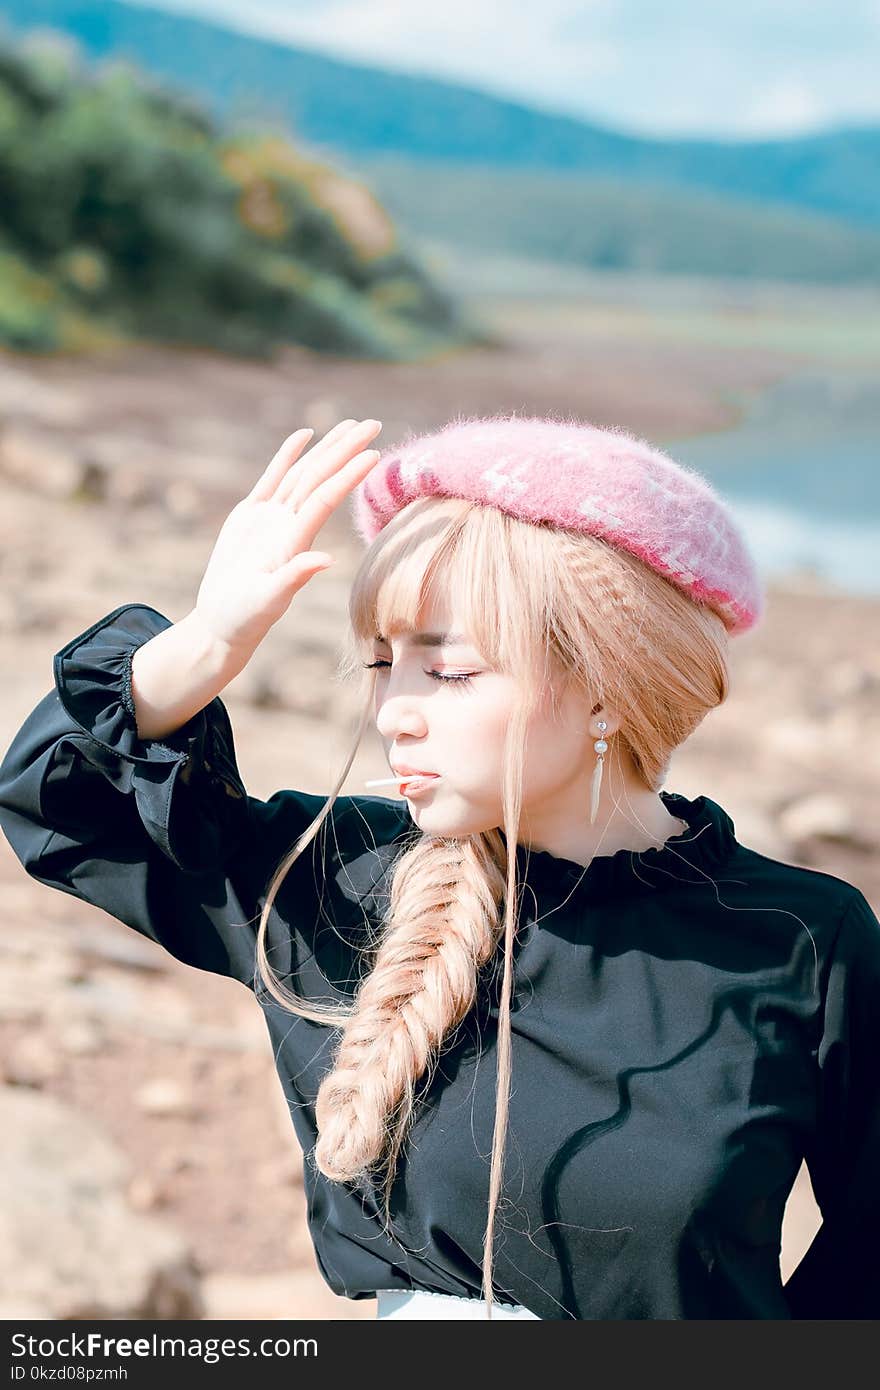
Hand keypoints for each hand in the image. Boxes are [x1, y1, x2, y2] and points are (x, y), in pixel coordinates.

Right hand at [192, 417, 381, 657]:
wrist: (223, 621)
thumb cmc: (246, 617)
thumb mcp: (269, 599)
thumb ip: (294, 577)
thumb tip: (326, 559)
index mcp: (293, 541)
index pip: (325, 500)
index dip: (347, 476)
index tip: (373, 454)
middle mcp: (287, 525)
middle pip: (320, 478)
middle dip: (345, 449)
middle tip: (374, 423)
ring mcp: (270, 518)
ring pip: (302, 474)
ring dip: (326, 449)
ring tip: (350, 425)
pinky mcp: (251, 515)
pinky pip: (273, 478)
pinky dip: (287, 456)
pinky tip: (305, 436)